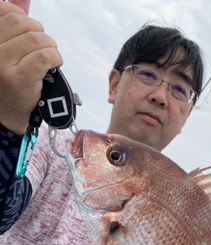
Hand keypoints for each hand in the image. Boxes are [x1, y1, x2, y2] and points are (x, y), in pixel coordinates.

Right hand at [0, 0, 62, 133]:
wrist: (4, 117)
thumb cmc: (5, 85)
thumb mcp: (2, 56)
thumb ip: (8, 34)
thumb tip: (19, 8)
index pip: (2, 12)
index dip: (19, 14)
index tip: (28, 27)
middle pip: (20, 23)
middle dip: (38, 31)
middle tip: (44, 45)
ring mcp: (2, 65)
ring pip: (35, 39)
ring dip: (49, 45)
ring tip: (50, 55)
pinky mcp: (19, 80)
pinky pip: (43, 57)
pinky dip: (54, 56)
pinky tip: (55, 63)